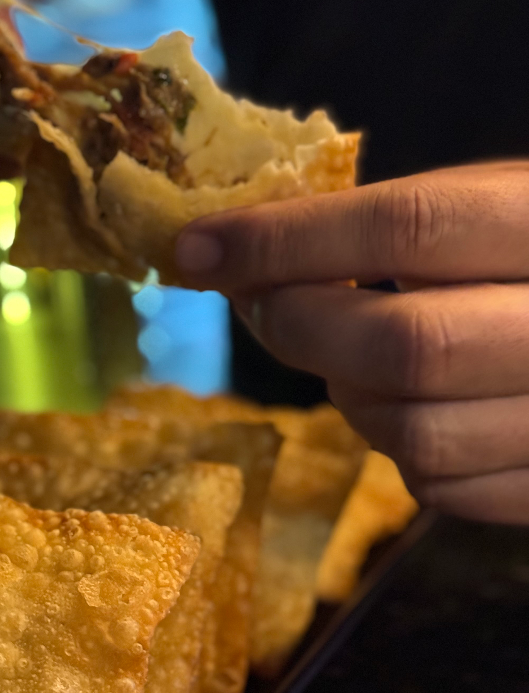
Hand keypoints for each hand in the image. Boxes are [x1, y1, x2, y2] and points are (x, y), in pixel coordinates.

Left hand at [176, 162, 528, 522]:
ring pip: (415, 434)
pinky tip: (410, 402)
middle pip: (402, 345)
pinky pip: (444, 489)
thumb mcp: (504, 202)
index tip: (195, 248)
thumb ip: (400, 224)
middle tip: (257, 302)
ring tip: (345, 355)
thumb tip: (249, 251)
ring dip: (347, 395)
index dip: (287, 239)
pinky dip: (397, 447)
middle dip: (297, 326)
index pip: (407, 226)